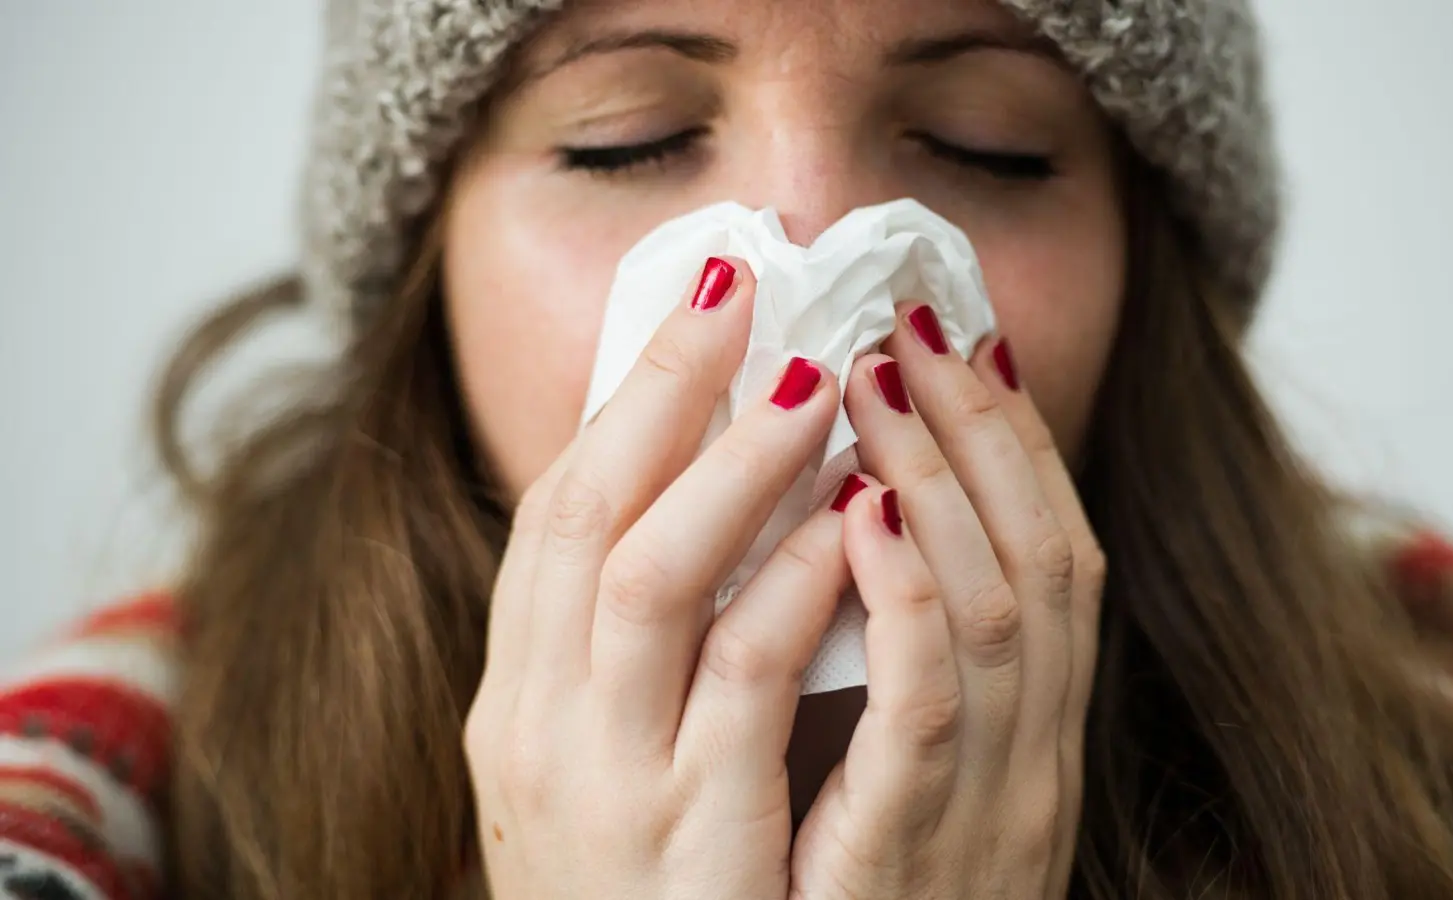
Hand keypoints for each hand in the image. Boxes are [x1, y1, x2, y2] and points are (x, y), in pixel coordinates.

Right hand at [464, 257, 851, 899]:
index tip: (700, 298)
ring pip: (654, 583)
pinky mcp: (695, 846)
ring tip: (814, 379)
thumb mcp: (603, 761)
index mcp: (517, 700)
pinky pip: (742, 689)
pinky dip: (795, 589)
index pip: (554, 514)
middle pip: (588, 518)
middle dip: (667, 392)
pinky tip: (851, 521)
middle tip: (749, 289)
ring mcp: (609, 790)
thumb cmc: (637, 892)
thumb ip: (638, 648)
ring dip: (738, 468)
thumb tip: (713, 503)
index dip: (627, 396)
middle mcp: (539, 732)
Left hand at [791, 305, 1104, 899]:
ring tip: (874, 376)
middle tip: (917, 319)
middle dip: (983, 427)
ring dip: (943, 478)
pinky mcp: (915, 854)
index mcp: (1029, 734)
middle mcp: (1035, 760)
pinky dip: (907, 598)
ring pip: (1004, 609)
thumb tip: (853, 521)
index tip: (960, 338)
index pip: (1054, 554)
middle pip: (1047, 556)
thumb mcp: (902, 775)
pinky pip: (930, 709)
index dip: (1015, 442)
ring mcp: (990, 807)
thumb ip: (899, 665)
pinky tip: (863, 512)